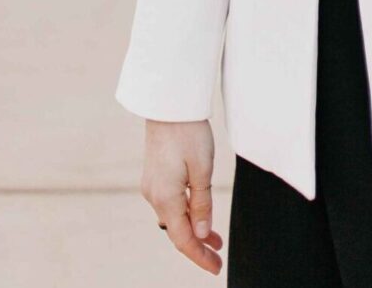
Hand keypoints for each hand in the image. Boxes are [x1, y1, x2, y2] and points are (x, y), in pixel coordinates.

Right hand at [141, 119, 222, 274]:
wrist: (168, 103)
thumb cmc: (188, 132)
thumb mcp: (202, 169)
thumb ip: (202, 203)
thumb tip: (201, 233)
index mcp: (166, 198)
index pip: (183, 239)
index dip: (199, 256)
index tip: (216, 268)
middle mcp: (155, 195)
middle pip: (177, 230)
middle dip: (198, 245)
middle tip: (218, 256)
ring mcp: (153, 185)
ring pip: (174, 216)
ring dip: (193, 227)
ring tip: (215, 239)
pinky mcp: (155, 175)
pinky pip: (171, 202)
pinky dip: (186, 211)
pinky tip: (199, 212)